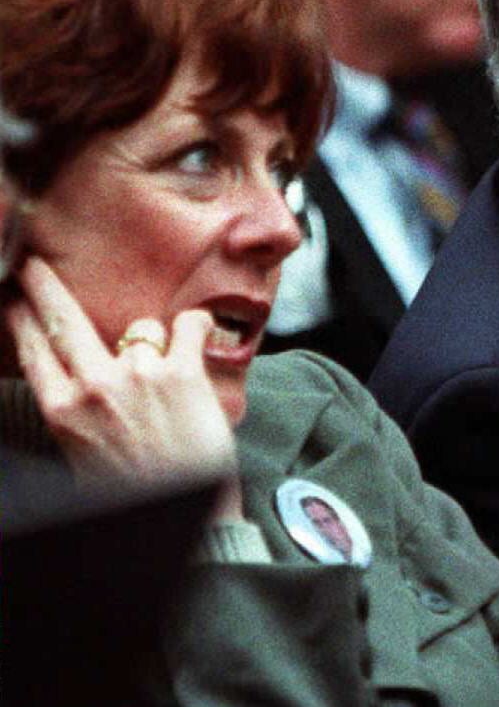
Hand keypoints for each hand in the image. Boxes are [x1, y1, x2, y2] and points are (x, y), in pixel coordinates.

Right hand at [8, 258, 238, 496]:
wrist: (185, 515)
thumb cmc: (137, 488)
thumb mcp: (83, 451)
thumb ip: (77, 409)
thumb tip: (74, 380)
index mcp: (63, 412)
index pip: (34, 349)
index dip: (21, 318)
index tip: (13, 297)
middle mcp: (94, 387)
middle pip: (62, 320)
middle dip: (42, 287)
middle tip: (33, 266)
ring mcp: (139, 375)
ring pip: (137, 327)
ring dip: (150, 339)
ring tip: (164, 367)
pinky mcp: (183, 372)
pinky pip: (187, 324)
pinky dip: (194, 325)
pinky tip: (196, 333)